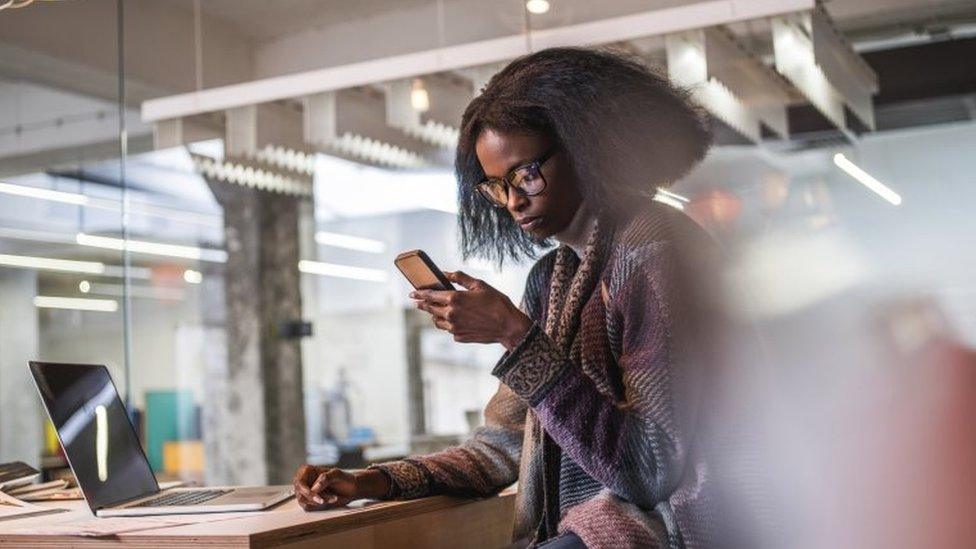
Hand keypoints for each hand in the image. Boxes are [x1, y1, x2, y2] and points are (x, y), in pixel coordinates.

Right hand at [292, 465, 389, 510]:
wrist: (353, 489)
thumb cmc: (346, 479)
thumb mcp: (338, 474)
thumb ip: (326, 478)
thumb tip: (314, 487)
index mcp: (307, 471)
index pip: (299, 483)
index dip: (305, 491)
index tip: (316, 497)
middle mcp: (304, 481)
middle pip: (300, 494)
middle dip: (314, 499)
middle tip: (325, 500)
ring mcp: (306, 492)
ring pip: (305, 502)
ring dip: (320, 501)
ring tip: (333, 497)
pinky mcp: (310, 501)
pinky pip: (309, 507)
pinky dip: (320, 506)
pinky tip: (331, 500)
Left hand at [411, 271, 532, 349]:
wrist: (508, 326)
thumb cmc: (496, 303)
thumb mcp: (479, 285)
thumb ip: (460, 277)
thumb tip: (446, 272)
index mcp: (455, 299)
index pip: (430, 295)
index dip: (419, 293)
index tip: (413, 293)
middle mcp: (451, 314)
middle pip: (430, 309)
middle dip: (422, 304)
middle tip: (417, 302)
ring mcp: (454, 328)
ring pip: (437, 321)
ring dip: (435, 315)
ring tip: (437, 311)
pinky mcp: (459, 337)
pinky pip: (449, 329)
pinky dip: (450, 324)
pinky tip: (457, 320)